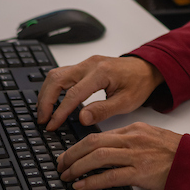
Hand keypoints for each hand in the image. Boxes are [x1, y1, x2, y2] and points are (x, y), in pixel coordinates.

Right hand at [36, 55, 162, 130]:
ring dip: (46, 93)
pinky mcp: (84, 66)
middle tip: (43, 120)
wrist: (146, 68)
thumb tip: (81, 118)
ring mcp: (86, 63)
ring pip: (56, 74)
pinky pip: (62, 74)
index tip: (51, 125)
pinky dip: (53, 88)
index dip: (59, 112)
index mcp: (101, 72)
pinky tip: (52, 102)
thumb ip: (103, 110)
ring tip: (45, 113)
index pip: (72, 94)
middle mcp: (90, 64)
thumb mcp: (126, 102)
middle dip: (45, 101)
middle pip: (56, 79)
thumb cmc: (139, 84)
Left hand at [57, 122, 181, 189]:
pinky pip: (110, 176)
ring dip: (77, 167)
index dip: (79, 145)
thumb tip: (108, 149)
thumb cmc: (176, 153)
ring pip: (98, 156)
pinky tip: (82, 186)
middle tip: (60, 165)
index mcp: (134, 129)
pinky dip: (92, 181)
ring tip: (67, 176)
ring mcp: (136, 155)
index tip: (69, 155)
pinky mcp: (141, 173)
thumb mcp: (151, 137)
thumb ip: (130, 140)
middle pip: (93, 142)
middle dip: (71, 154)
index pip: (99, 134)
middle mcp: (133, 139)